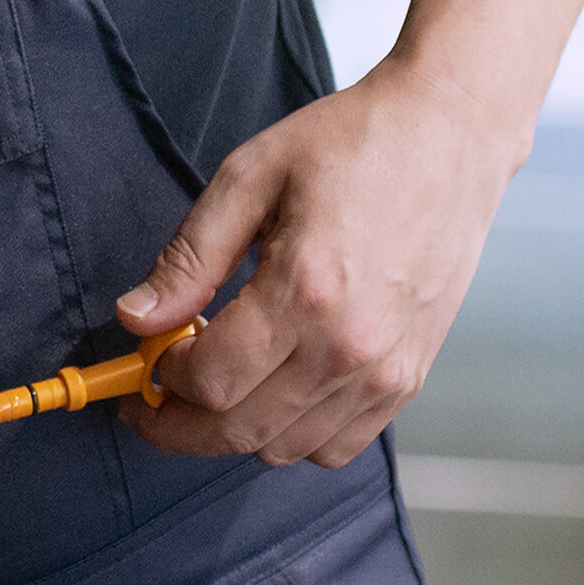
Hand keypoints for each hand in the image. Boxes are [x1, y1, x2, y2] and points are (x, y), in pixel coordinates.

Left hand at [114, 67, 521, 467]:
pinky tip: (272, 388)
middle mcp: (351, 347)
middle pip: (241, 431)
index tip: (145, 359)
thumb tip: (136, 318)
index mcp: (305, 292)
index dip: (161, 381)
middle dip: (179, 424)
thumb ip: (188, 259)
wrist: (448, 136)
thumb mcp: (248, 179)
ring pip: (286, 448)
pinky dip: (293, 432)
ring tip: (217, 380)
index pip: (210, 382)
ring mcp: (388, 370)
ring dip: (235, 429)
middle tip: (153, 397)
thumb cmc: (349, 146)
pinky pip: (339, 445)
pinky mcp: (411, 377)